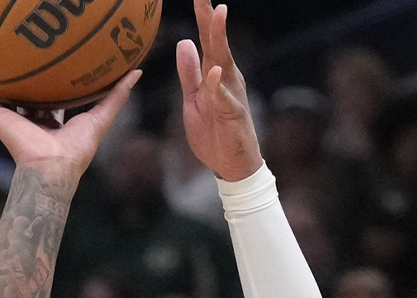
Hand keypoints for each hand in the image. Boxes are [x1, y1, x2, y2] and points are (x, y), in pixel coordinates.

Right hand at [0, 70, 139, 181]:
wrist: (51, 168)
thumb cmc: (76, 149)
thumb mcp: (101, 117)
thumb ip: (116, 96)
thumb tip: (136, 72)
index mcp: (52, 122)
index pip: (50, 100)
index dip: (51, 85)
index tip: (52, 70)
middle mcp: (31, 120)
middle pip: (23, 97)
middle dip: (20, 83)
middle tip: (18, 61)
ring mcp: (12, 119)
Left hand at [175, 0, 262, 181]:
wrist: (231, 164)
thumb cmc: (213, 131)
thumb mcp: (193, 99)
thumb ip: (189, 72)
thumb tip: (184, 42)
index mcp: (214, 74)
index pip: (207, 41)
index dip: (202, 18)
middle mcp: (226, 78)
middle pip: (216, 44)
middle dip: (211, 19)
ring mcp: (231, 94)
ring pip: (224, 62)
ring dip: (220, 39)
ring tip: (217, 15)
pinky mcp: (233, 114)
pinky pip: (224, 98)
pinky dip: (218, 86)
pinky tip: (214, 72)